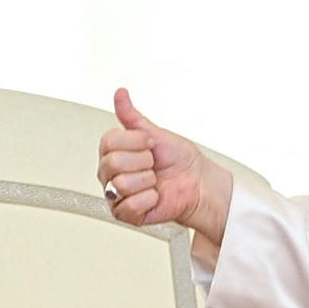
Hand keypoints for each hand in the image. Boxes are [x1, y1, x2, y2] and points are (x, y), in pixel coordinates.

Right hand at [97, 88, 231, 241]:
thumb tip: (120, 94)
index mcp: (114, 152)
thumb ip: (132, 116)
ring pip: (121, 184)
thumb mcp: (156, 133)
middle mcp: (112, 172)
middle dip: (143, 161)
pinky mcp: (127, 213)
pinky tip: (155, 195)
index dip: (136, 142)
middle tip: (153, 164)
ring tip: (155, 181)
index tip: (149, 144)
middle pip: (113, 163)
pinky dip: (149, 199)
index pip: (109, 142)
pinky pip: (129, 205)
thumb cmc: (180, 160)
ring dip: (147, 181)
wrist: (199, 183)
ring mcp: (118, 193)